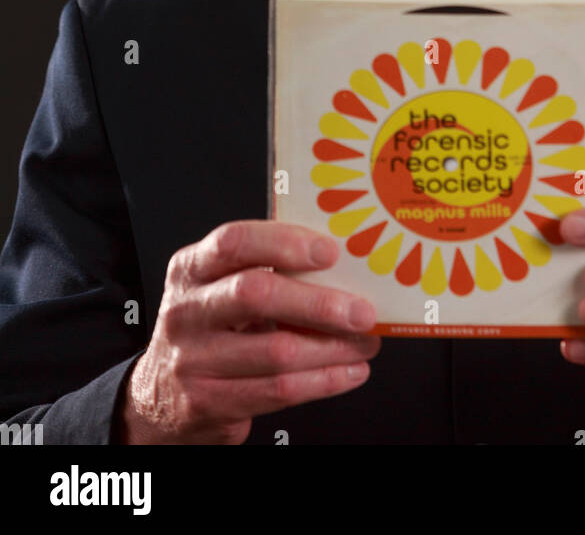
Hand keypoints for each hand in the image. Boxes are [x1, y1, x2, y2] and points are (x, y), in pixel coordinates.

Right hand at [119, 219, 379, 443]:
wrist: (160, 397)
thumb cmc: (208, 330)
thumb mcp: (219, 289)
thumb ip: (265, 272)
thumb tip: (341, 265)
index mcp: (191, 268)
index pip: (235, 242)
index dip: (284, 242)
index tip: (329, 251)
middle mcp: (186, 311)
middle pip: (255, 294)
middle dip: (319, 302)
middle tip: (361, 310)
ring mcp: (192, 359)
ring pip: (276, 351)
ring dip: (333, 348)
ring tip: (365, 342)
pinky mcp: (207, 402)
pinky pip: (277, 391)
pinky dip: (323, 381)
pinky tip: (348, 372)